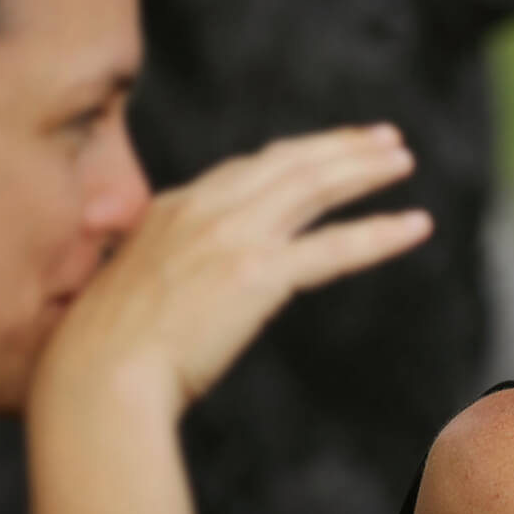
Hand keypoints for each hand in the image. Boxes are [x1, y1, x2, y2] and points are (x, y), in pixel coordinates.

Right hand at [38, 124, 431, 418]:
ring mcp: (233, 236)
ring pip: (315, 186)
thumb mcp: (125, 292)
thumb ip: (161, 275)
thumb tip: (176, 292)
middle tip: (384, 138)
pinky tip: (416, 225)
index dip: (294, 157)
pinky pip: (336, 245)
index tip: (323, 152)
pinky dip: (381, 232)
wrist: (96, 376)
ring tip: (403, 159)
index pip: (246, 170)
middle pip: (289, 162)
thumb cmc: (100, 354)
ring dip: (365, 169)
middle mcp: (204, 209)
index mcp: (171, 209)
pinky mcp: (259, 274)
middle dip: (340, 146)